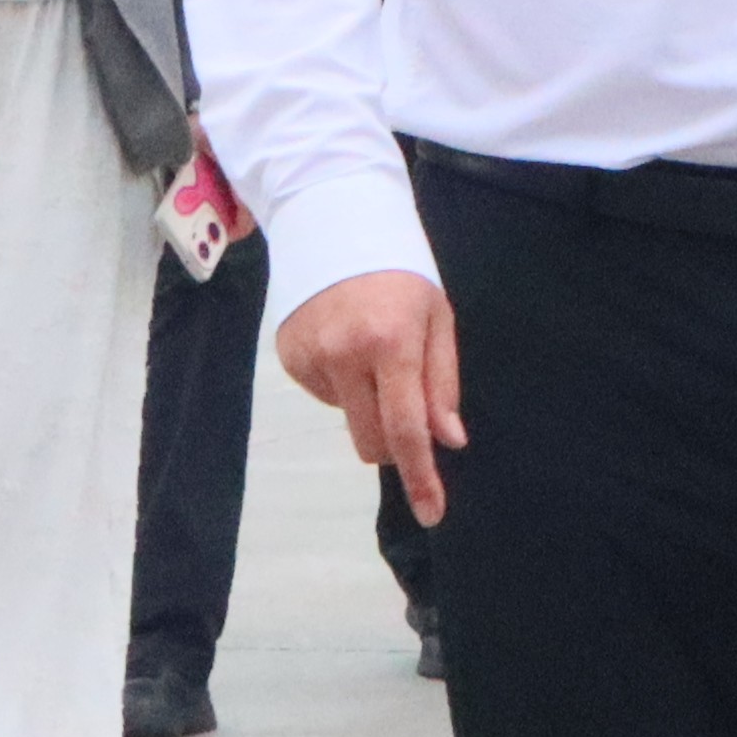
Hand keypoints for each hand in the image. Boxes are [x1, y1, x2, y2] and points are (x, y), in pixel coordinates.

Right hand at [285, 267, 466, 526]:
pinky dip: (342, 383)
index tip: (431, 513)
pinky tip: (345, 343)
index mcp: (391, 344)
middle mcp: (345, 355)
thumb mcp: (437, 320)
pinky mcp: (288, 357)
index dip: (421, 476)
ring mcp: (310, 358)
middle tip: (406, 405)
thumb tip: (448, 442)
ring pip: (348, 419)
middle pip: (371, 441)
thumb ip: (441, 384)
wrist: (335, 222)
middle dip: (394, 443)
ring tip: (371, 348)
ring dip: (367, 402)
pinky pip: (325, 396)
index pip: (408, 429)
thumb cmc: (402, 274)